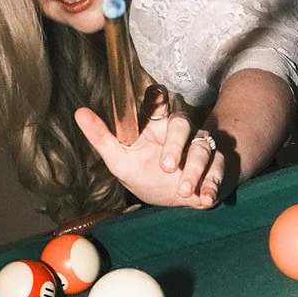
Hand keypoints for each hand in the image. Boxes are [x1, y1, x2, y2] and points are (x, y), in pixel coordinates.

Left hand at [74, 105, 224, 208]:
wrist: (176, 200)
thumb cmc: (146, 176)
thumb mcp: (119, 161)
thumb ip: (102, 138)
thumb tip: (79, 113)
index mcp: (154, 126)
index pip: (157, 103)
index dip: (157, 98)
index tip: (156, 96)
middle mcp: (178, 132)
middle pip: (183, 125)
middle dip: (176, 146)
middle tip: (166, 167)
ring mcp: (198, 148)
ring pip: (202, 149)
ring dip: (194, 171)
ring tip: (184, 191)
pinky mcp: (214, 166)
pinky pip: (218, 169)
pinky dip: (213, 184)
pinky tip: (206, 198)